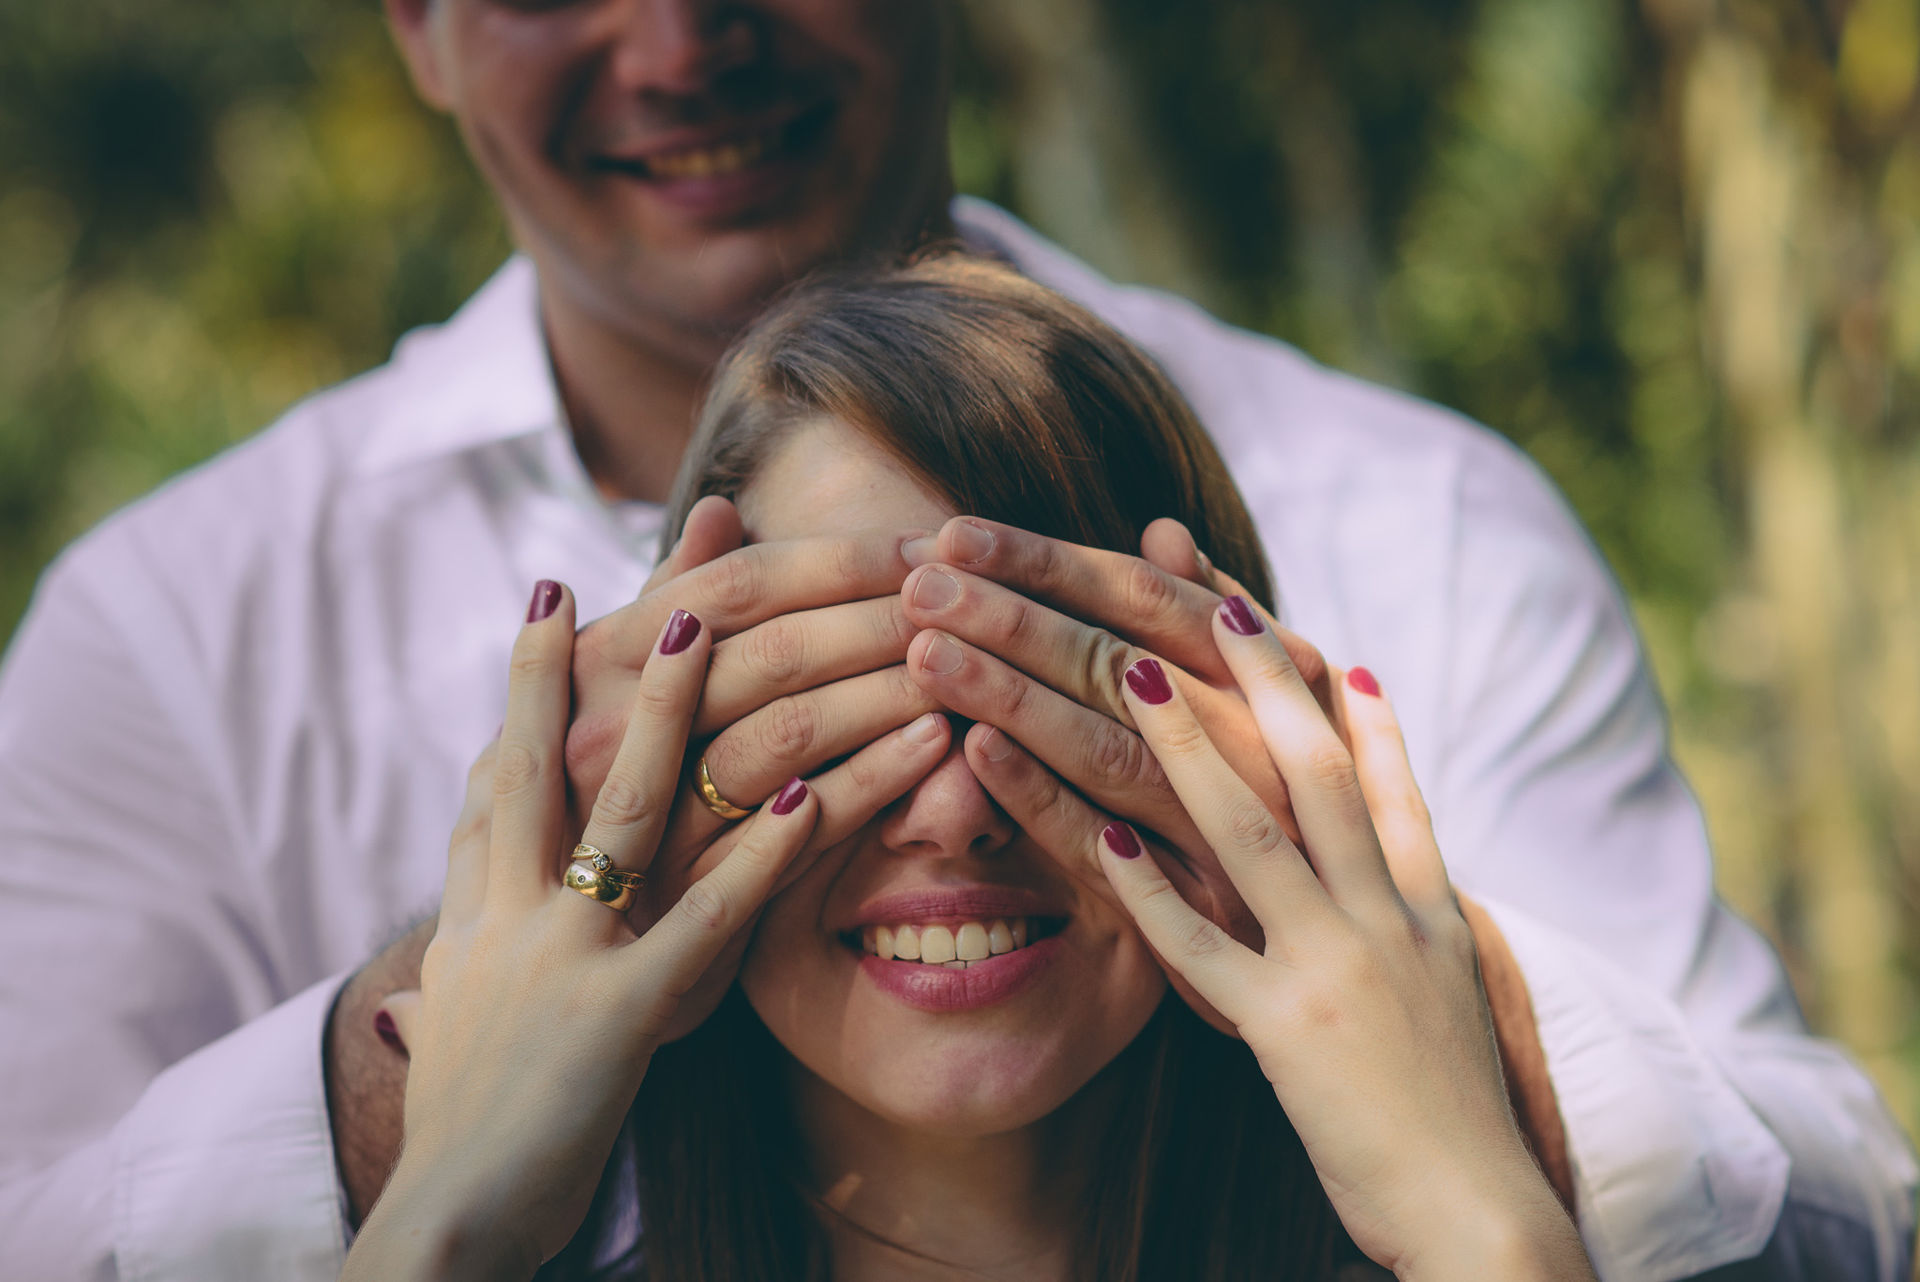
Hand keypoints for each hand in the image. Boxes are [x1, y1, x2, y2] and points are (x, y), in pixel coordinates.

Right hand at [343, 585, 869, 1278]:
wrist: (454, 1214)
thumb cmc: (482, 1104)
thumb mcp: (473, 991)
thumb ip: (494, 898)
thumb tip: (493, 797)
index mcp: (477, 898)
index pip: (501, 765)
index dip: (531, 680)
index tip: (553, 595)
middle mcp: (507, 907)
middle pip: (546, 756)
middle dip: (583, 658)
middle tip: (628, 569)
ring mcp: (559, 952)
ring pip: (627, 807)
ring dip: (677, 709)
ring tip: (714, 627)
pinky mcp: (618, 1013)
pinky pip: (705, 917)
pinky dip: (761, 853)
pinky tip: (810, 797)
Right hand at [567, 498, 941, 1038]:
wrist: (528, 985)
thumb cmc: (577, 816)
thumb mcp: (599, 704)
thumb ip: (667, 605)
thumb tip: (720, 509)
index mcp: (587, 677)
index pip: (729, 588)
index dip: (833, 561)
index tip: (915, 544)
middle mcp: (602, 746)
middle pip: (764, 654)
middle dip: (874, 617)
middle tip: (958, 597)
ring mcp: (640, 834)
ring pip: (781, 738)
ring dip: (878, 693)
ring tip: (954, 665)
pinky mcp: (677, 926)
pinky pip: (787, 843)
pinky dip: (867, 786)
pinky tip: (932, 751)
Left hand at [895, 516, 1326, 1029]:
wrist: (1384, 966)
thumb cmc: (1321, 815)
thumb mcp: (1295, 709)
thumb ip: (1223, 621)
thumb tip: (1164, 531)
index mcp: (1276, 681)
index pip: (1146, 599)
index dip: (1048, 562)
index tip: (960, 533)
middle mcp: (1263, 748)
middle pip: (1118, 665)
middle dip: (1012, 618)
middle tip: (921, 584)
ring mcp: (1239, 835)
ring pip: (1112, 750)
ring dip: (1016, 697)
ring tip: (930, 653)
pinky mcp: (1211, 923)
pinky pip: (1112, 853)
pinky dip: (1044, 801)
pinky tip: (978, 755)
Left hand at [1093, 607, 1591, 1280]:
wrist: (1482, 1216)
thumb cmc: (1455, 1115)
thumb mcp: (1452, 997)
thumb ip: (1420, 920)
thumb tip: (1391, 857)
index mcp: (1429, 913)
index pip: (1390, 787)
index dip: (1354, 711)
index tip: (1316, 641)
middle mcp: (1387, 921)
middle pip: (1320, 774)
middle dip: (1266, 682)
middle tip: (1214, 599)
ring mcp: (1338, 968)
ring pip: (1255, 833)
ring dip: (1192, 748)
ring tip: (1135, 677)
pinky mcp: (1287, 1031)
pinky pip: (1204, 948)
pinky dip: (1151, 892)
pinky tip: (1101, 839)